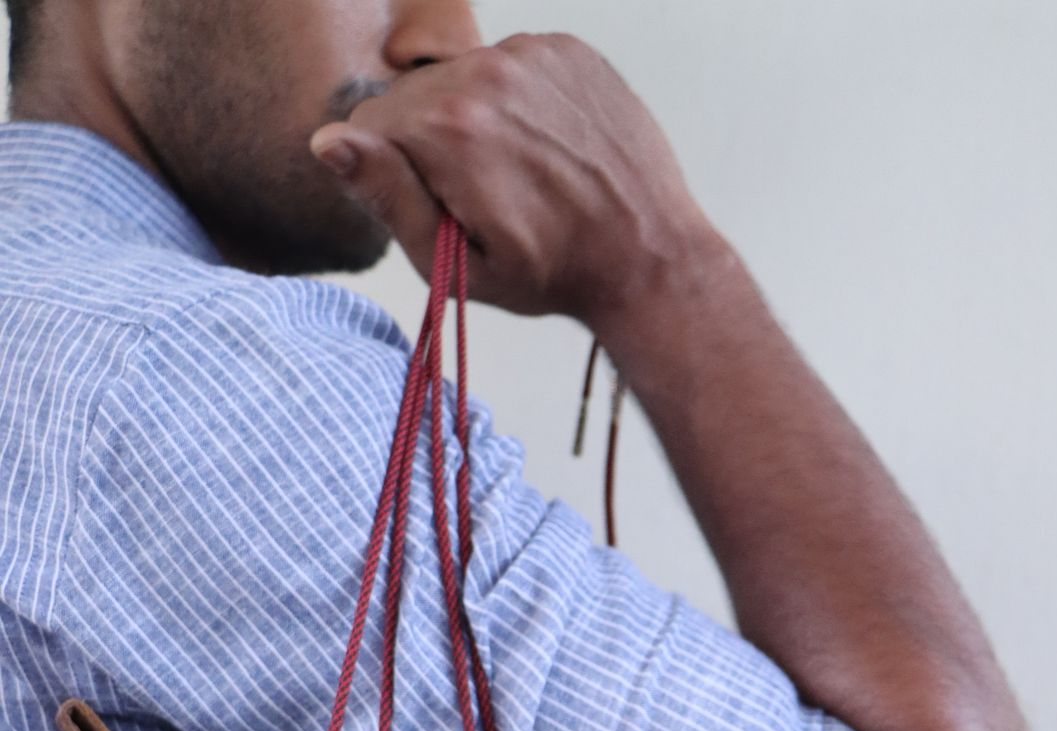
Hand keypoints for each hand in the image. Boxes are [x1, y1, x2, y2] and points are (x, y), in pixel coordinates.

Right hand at [310, 33, 710, 325]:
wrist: (647, 256)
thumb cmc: (551, 274)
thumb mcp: (455, 264)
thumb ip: (387, 199)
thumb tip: (328, 143)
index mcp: (447, 128)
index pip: (367, 123)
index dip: (390, 172)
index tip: (437, 206)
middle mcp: (485, 73)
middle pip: (412, 96)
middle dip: (429, 143)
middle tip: (483, 196)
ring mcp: (530, 55)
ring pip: (461, 77)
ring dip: (473, 119)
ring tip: (518, 173)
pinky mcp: (565, 49)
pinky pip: (510, 66)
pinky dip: (516, 101)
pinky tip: (545, 148)